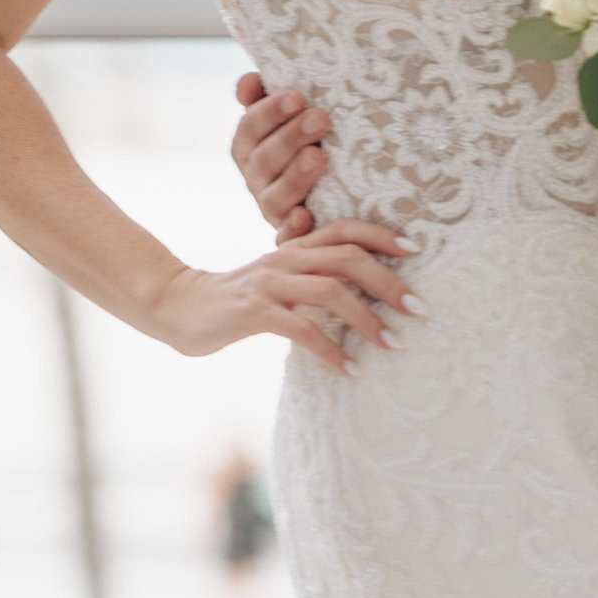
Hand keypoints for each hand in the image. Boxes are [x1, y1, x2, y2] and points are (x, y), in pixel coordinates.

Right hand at [147, 219, 422, 374]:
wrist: (178, 305)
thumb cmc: (239, 298)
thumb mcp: (278, 278)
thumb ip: (311, 274)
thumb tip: (360, 285)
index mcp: (295, 247)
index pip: (345, 229)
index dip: (382, 235)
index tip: (417, 250)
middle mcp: (287, 258)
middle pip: (348, 257)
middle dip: (388, 281)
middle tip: (418, 308)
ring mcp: (269, 283)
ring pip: (330, 290)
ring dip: (367, 318)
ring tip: (391, 343)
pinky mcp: (252, 311)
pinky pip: (300, 328)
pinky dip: (330, 349)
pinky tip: (349, 369)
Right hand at [232, 71, 324, 240]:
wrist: (332, 194)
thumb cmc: (308, 142)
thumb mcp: (289, 118)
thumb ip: (266, 98)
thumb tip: (248, 81)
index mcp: (251, 147)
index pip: (250, 128)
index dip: (270, 112)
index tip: (297, 97)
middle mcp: (256, 178)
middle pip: (265, 159)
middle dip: (291, 137)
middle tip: (320, 118)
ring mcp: (273, 208)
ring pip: (275, 197)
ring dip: (296, 177)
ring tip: (318, 156)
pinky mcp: (290, 234)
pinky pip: (287, 237)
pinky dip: (294, 229)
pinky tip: (305, 216)